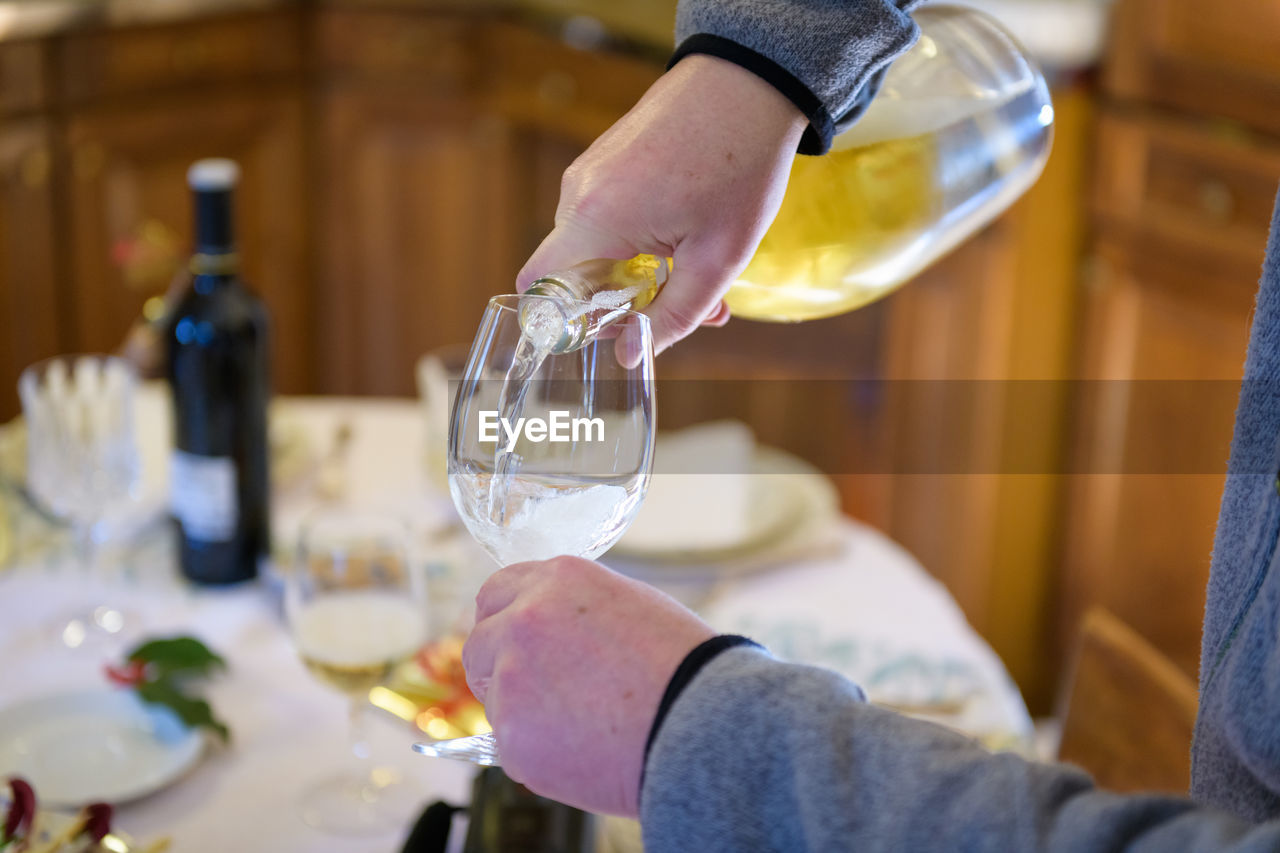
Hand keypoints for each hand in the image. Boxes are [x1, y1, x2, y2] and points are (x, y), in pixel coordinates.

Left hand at [462, 557, 715, 815]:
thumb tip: (548, 631)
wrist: (702, 725)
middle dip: (498, 667)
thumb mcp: (630, 607)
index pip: (496, 593)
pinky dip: (538, 754)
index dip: (505, 621)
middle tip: (540, 695)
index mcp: (558, 580)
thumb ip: (575, 610)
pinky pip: (511, 746)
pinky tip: (585, 751)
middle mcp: (525, 618)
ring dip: (522, 714)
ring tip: (583, 727)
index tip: (514, 644)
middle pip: (479, 643)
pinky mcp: (512, 735)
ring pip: (494, 699)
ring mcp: (513, 676)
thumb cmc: (684, 668)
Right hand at [517, 54, 806, 354]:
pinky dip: (639, 241)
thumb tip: (629, 356)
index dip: (569, 325)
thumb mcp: (717, 258)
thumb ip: (672, 316)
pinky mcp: (606, 161)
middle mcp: (579, 196)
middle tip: (687, 308)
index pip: (541, 292)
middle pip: (574, 276)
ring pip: (595, 249)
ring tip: (701, 271)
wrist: (750, 82)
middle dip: (624, 304)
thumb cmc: (739, 165)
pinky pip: (607, 219)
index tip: (617, 334)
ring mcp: (590, 174)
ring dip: (640, 273)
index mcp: (595, 222)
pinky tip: (689, 239)